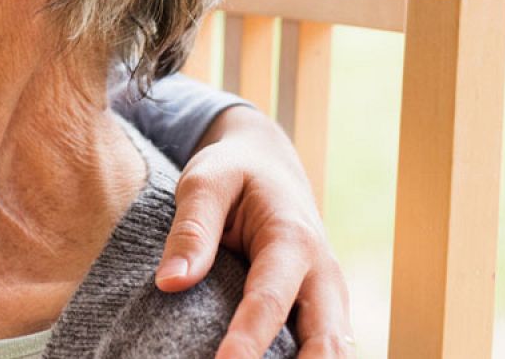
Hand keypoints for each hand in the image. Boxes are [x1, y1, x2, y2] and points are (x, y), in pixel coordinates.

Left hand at [155, 106, 354, 358]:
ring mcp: (328, 297)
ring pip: (334, 350)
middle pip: (325, 339)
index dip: (249, 337)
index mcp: (292, 239)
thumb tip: (170, 282)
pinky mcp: (321, 311)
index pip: (270, 298)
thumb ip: (191, 230)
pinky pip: (321, 347)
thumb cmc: (232, 172)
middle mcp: (322, 274)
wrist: (269, 164)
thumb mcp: (204, 181)